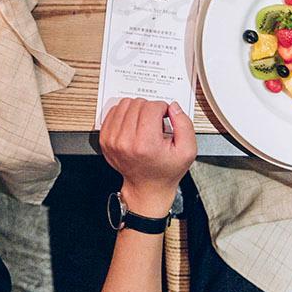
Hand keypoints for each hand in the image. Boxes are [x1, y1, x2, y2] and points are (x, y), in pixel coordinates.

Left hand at [98, 98, 195, 217]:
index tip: (165, 118)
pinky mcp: (105, 139)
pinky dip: (124, 114)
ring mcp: (112, 140)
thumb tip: (173, 107)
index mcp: (146, 144)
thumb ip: (184, 125)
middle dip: (149, 109)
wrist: (147, 187)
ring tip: (144, 125)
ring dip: (136, 110)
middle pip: (137, 104)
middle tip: (155, 124)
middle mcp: (125, 142)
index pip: (151, 107)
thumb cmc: (166, 170)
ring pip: (124, 104)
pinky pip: (113, 111)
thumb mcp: (187, 151)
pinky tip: (133, 126)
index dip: (162, 109)